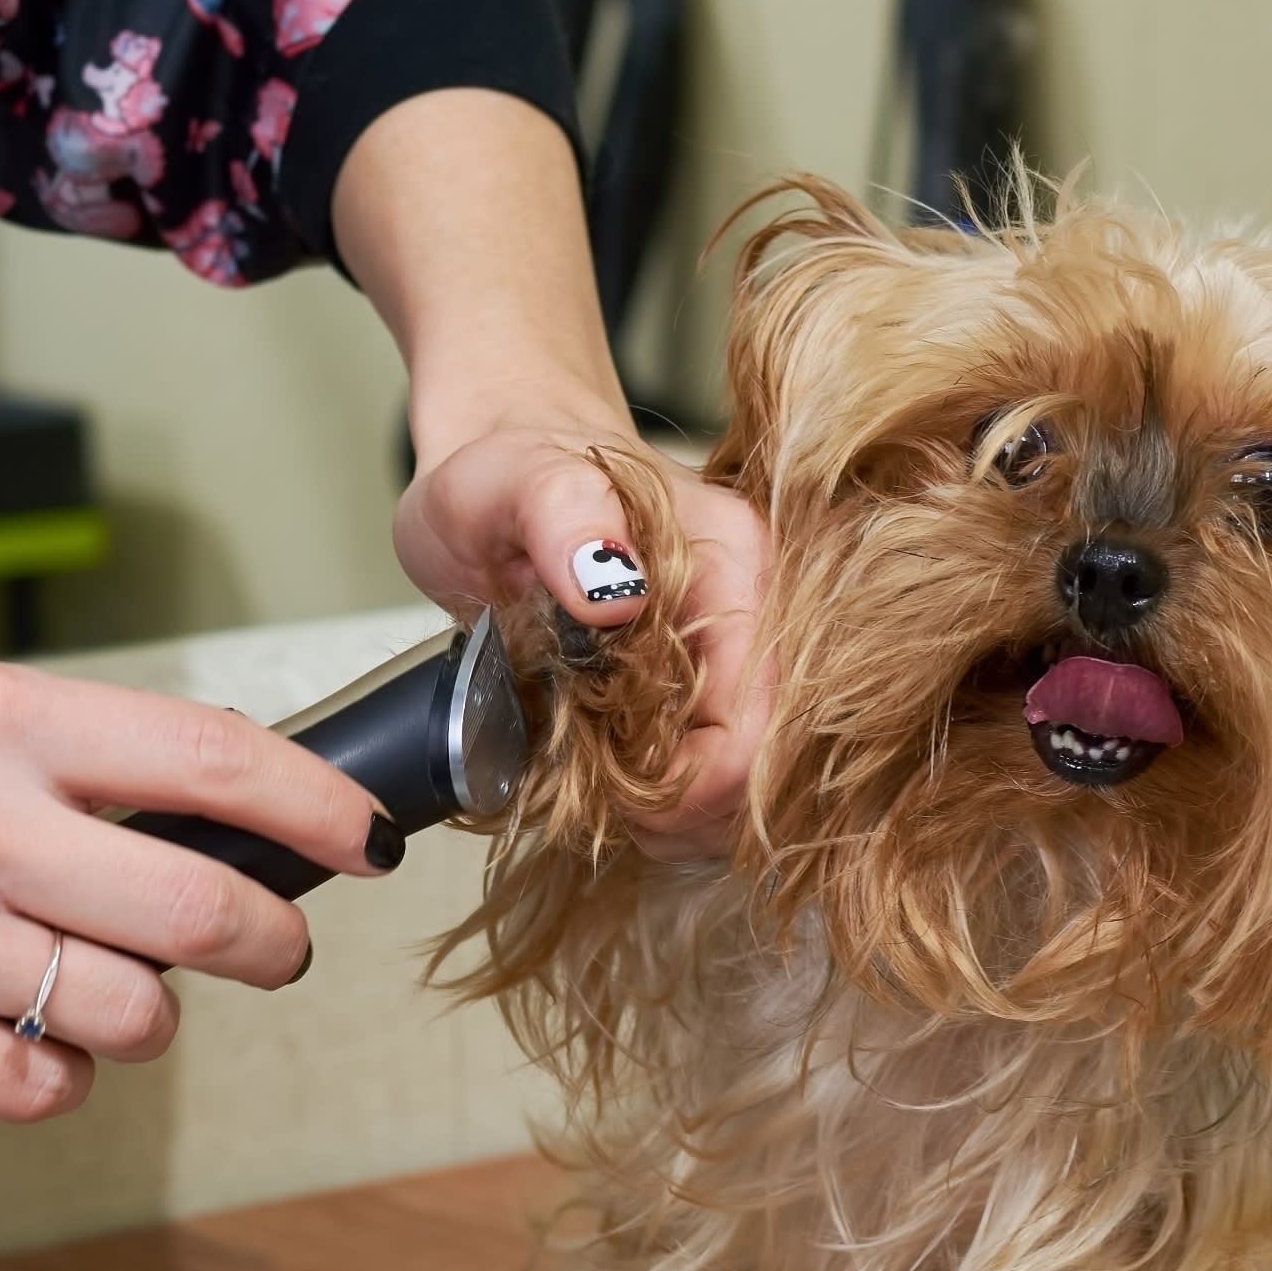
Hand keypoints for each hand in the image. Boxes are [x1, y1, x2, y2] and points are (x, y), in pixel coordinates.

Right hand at [0, 661, 392, 1122]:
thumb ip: (77, 755)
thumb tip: (243, 809)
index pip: (211, 757)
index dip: (318, 809)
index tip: (371, 841)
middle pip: (206, 911)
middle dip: (271, 944)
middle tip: (271, 949)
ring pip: (140, 1016)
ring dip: (149, 1018)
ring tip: (92, 985)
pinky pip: (50, 1087)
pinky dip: (57, 1076)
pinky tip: (8, 1034)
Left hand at [392, 422, 772, 857]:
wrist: (505, 455)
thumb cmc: (502, 475)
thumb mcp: (506, 482)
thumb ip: (560, 513)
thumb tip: (612, 585)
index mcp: (739, 568)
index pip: (755, 732)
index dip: (688, 789)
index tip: (615, 798)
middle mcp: (763, 612)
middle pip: (769, 770)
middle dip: (691, 812)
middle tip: (610, 808)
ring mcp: (746, 650)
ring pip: (757, 784)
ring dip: (686, 815)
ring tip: (614, 798)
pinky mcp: (721, 678)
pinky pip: (727, 770)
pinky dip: (679, 799)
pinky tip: (629, 784)